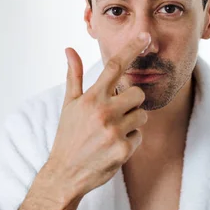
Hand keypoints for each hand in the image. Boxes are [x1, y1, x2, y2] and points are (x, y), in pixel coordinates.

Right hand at [44, 32, 150, 199]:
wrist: (65, 173)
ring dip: (131, 123)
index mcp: (91, 98)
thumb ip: (74, 76)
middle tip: (116, 114)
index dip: (132, 49)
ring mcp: (114, 131)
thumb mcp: (69, 105)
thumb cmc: (68, 136)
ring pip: (141, 116)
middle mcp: (103, 112)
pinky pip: (139, 137)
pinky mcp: (123, 150)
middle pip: (137, 93)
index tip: (145, 36)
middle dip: (131, 102)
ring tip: (111, 132)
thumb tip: (69, 49)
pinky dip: (130, 142)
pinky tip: (113, 147)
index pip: (114, 66)